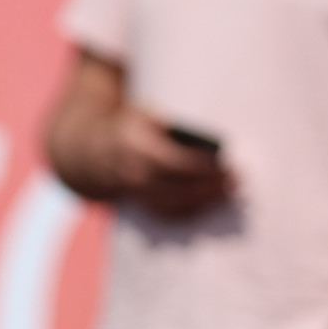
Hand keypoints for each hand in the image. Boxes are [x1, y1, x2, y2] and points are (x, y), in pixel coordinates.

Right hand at [107, 106, 231, 220]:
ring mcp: (134, 194)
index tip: (225, 164)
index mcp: (134, 146)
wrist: (91, 153)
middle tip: (236, 181)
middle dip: (209, 187)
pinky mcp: (140, 206)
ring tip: (228, 192)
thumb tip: (209, 142)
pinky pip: (168, 214)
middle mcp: (132, 174)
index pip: (173, 162)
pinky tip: (210, 203)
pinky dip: (191, 210)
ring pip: (174, 205)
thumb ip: (173, 127)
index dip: (201, 167)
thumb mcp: (147, 114)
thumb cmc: (130, 127)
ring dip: (204, 201)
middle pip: (177, 188)